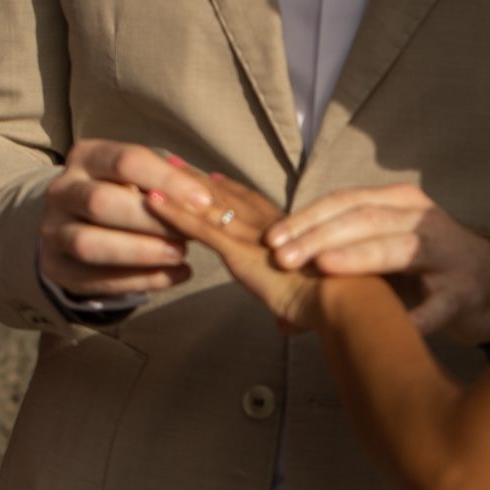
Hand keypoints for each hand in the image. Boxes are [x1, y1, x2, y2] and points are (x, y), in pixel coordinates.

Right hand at [39, 140, 205, 299]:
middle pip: (100, 202)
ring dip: (141, 252)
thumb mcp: (141, 178)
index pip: (126, 161)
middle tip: (191, 234)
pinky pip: (93, 279)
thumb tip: (208, 199)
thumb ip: (169, 185)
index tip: (204, 201)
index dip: (168, 181)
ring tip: (180, 255)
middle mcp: (62, 190)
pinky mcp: (55, 267)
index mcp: (86, 157)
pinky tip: (175, 276)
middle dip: (152, 221)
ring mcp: (52, 230)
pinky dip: (139, 280)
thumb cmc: (125, 192)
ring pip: (88, 244)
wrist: (78, 220)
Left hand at [144, 167, 323, 332]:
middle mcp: (266, 225)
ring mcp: (250, 236)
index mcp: (286, 232)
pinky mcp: (235, 250)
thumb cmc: (332, 299)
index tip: (215, 177)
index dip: (232, 189)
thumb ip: (291, 307)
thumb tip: (286, 326)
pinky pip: (197, 227)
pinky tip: (153, 202)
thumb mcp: (308, 297)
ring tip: (153, 173)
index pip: (252, 203)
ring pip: (207, 206)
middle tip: (177, 163)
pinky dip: (172, 213)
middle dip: (199, 180)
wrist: (337, 296)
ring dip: (178, 189)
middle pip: (225, 196)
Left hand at [264, 184, 489, 344]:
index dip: (307, 218)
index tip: (271, 240)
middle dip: (319, 236)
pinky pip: (435, 306)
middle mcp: (422, 221)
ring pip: (398, 250)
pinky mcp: (465, 292)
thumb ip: (336, 276)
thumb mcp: (384, 258)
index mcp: (398, 204)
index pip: (346, 202)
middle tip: (283, 258)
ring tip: (323, 271)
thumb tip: (279, 313)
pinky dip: (412, 317)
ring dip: (357, 260)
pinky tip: (386, 327)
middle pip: (365, 220)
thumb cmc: (425, 270)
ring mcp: (446, 255)